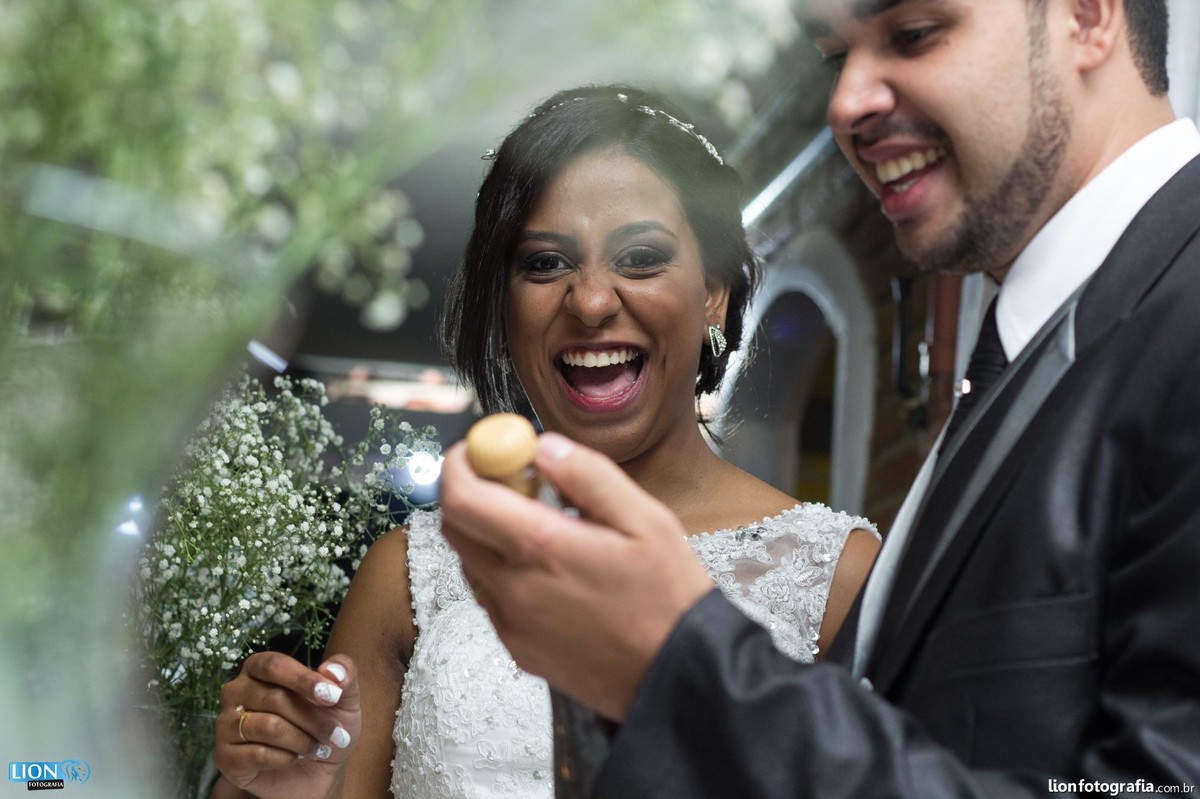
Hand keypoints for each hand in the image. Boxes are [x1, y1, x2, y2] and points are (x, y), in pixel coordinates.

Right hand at [213, 653, 359, 798]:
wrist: (317, 770)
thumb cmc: (325, 723)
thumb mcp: (344, 698)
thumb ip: (344, 673)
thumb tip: (332, 670)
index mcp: (259, 668)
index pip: (274, 665)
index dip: (304, 680)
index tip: (333, 696)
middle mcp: (236, 691)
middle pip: (274, 698)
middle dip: (313, 719)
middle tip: (335, 734)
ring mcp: (226, 724)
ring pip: (268, 727)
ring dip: (302, 740)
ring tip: (317, 748)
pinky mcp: (225, 757)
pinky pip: (257, 755)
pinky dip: (285, 758)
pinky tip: (294, 759)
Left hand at [439, 433, 712, 720]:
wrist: (676, 676)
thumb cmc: (668, 597)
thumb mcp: (646, 520)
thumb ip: (589, 476)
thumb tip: (544, 447)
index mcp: (542, 548)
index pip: (462, 497)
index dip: (461, 463)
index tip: (482, 447)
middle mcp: (514, 587)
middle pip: (455, 527)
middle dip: (472, 492)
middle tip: (513, 479)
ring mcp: (511, 623)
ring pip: (471, 562)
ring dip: (488, 533)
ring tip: (543, 527)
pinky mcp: (517, 648)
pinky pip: (492, 597)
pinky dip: (504, 570)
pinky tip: (550, 571)